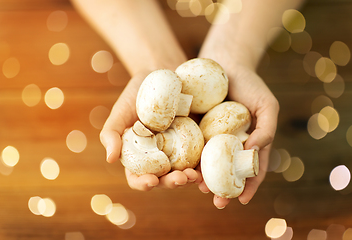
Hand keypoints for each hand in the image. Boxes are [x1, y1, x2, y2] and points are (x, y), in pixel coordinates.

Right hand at [100, 71, 201, 190]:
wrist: (162, 74)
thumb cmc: (137, 94)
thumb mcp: (120, 111)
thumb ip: (111, 134)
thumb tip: (110, 159)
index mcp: (139, 156)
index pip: (138, 177)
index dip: (143, 183)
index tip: (151, 181)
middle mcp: (159, 157)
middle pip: (164, 178)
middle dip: (172, 183)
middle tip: (180, 178)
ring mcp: (179, 150)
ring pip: (184, 171)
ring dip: (190, 178)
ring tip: (195, 175)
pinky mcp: (196, 140)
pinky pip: (201, 156)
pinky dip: (204, 165)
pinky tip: (207, 166)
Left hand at [197, 63, 278, 207]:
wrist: (224, 61)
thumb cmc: (250, 84)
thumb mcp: (267, 105)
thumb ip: (267, 129)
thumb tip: (253, 153)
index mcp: (248, 143)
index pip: (250, 170)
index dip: (248, 187)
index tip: (242, 201)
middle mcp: (228, 143)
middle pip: (226, 171)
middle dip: (222, 189)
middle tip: (217, 202)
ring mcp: (210, 136)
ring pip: (206, 162)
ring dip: (203, 177)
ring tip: (199, 187)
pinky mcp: (193, 127)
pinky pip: (190, 144)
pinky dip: (188, 156)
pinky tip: (184, 165)